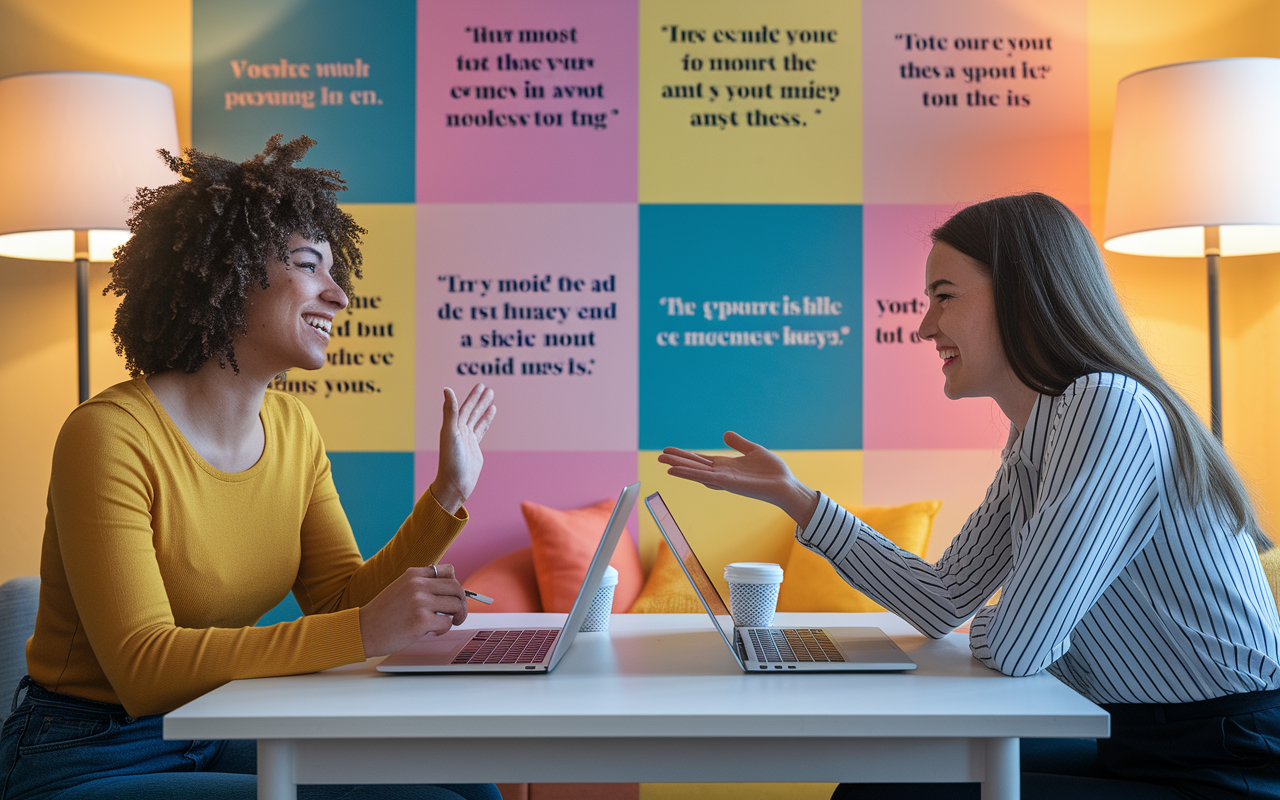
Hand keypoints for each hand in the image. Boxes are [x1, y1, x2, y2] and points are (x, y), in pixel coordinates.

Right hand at [358, 565, 466, 657]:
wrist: (363, 630)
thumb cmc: (384, 613)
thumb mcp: (402, 588)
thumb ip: (423, 585)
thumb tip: (451, 590)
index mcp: (413, 574)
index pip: (449, 571)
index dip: (454, 585)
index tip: (452, 597)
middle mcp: (417, 584)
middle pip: (457, 588)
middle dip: (461, 603)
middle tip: (458, 615)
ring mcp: (420, 602)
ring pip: (456, 605)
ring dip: (454, 617)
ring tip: (442, 623)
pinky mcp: (421, 621)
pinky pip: (447, 623)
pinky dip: (442, 629)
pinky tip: (430, 631)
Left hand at [429, 384, 495, 514]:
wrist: (455, 483)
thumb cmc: (451, 460)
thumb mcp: (451, 433)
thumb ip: (451, 411)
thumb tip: (447, 389)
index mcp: (453, 427)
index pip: (464, 408)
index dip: (473, 397)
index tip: (481, 385)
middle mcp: (459, 431)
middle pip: (471, 411)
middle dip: (479, 400)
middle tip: (489, 388)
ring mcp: (468, 440)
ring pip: (477, 420)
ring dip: (483, 409)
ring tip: (492, 399)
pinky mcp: (475, 448)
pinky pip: (481, 430)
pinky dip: (486, 421)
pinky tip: (490, 415)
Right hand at [658, 431, 819, 526]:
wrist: (786, 486)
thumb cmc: (772, 472)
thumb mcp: (753, 451)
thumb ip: (739, 443)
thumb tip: (725, 434)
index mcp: (726, 466)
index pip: (701, 460)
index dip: (686, 455)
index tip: (670, 451)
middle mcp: (721, 474)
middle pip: (694, 465)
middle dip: (677, 460)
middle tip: (658, 455)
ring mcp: (723, 480)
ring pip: (696, 472)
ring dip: (679, 466)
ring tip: (662, 461)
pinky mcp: (728, 484)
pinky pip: (705, 478)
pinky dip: (690, 474)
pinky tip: (677, 470)